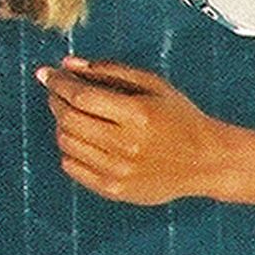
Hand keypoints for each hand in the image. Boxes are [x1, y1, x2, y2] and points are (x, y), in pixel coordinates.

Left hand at [41, 55, 244, 206]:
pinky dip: (69, 149)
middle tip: (57, 90)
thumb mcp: (151, 84)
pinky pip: (72, 167)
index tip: (48, 73)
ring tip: (72, 113)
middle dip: (56, 100)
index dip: (59, 82)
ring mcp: (119, 172)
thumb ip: (108, 71)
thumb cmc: (177, 116)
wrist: (206, 161)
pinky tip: (82, 139)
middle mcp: (127, 146)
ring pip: (66, 143)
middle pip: (69, 120)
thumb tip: (66, 64)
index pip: (82, 97)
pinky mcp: (114, 190)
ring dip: (61, 124)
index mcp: (138, 115)